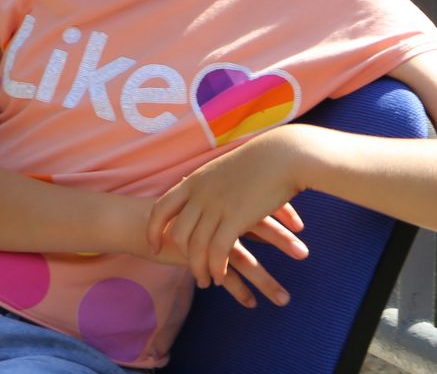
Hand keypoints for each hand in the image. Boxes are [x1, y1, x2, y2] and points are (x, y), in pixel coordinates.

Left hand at [147, 127, 312, 301]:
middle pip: (178, 233)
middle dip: (181, 256)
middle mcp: (199, 194)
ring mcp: (216, 206)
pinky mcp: (236, 218)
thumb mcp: (223, 170)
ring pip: (196, 246)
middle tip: (191, 272)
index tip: (154, 246)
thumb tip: (203, 196)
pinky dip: (216, 267)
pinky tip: (220, 277)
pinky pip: (218, 250)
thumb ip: (210, 185)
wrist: (282, 156)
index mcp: (193, 181)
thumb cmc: (258, 163)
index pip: (160, 208)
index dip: (153, 230)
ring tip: (205, 281)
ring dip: (199, 268)